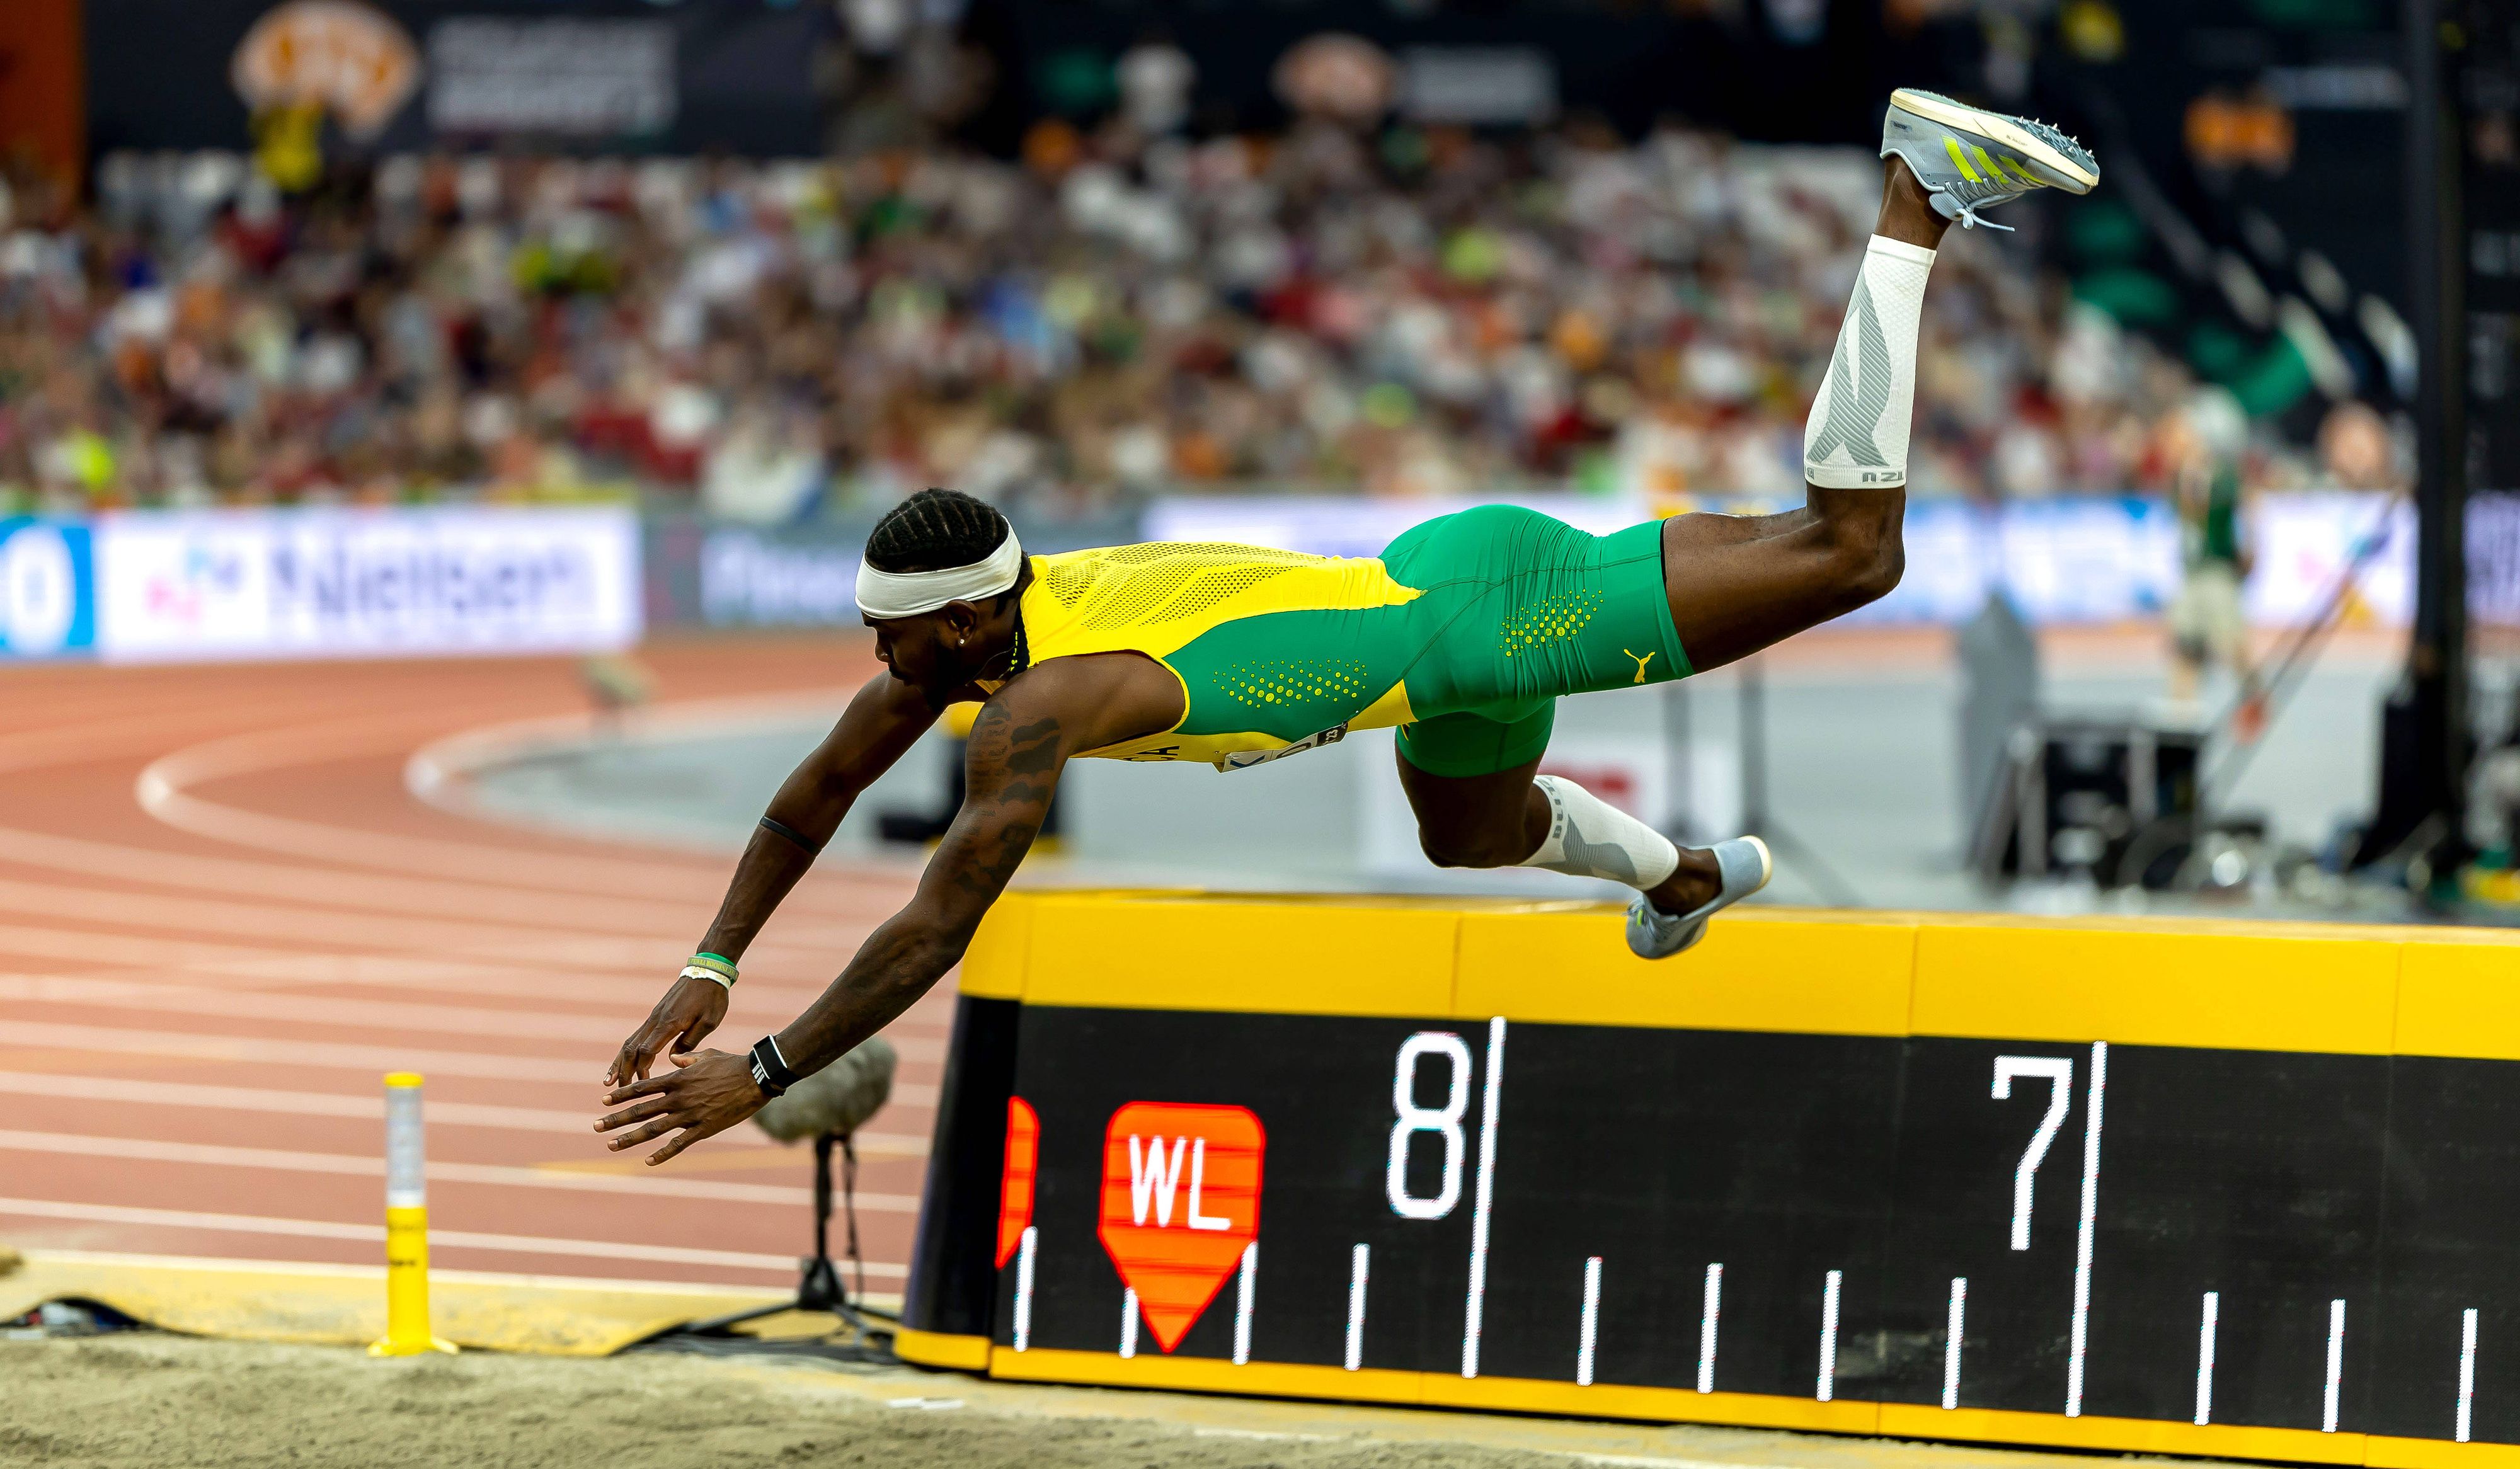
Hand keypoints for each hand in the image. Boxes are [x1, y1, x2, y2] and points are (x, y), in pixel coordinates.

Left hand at [595, 1050, 764, 1164]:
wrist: (756, 1078)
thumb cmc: (732, 1063)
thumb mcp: (707, 1055)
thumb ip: (686, 1058)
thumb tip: (672, 1057)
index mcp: (678, 1078)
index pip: (642, 1088)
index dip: (622, 1095)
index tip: (604, 1101)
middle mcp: (678, 1097)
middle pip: (641, 1110)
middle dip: (615, 1119)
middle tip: (595, 1126)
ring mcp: (690, 1114)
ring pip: (653, 1129)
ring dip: (630, 1137)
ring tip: (611, 1144)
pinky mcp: (704, 1128)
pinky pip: (679, 1144)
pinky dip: (663, 1153)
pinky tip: (648, 1161)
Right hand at [607, 975, 729, 1087]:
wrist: (707, 972)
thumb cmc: (712, 997)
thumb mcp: (709, 1021)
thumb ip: (690, 1041)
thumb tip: (672, 1060)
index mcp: (670, 1023)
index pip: (647, 1050)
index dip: (641, 1069)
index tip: (642, 1084)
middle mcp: (656, 1020)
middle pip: (632, 1048)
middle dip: (623, 1070)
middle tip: (616, 1089)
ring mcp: (654, 1017)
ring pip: (630, 1042)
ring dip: (619, 1062)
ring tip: (610, 1080)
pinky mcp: (655, 1015)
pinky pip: (637, 1035)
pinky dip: (628, 1051)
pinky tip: (625, 1061)